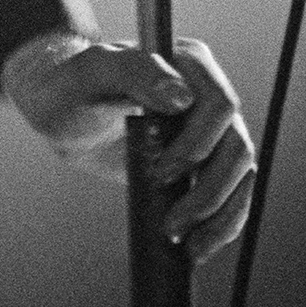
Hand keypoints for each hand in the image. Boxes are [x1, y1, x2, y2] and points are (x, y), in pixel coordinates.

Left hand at [1, 30, 255, 266]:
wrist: (64, 112)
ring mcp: (209, 129)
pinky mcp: (204, 161)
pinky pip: (233, 193)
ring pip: (241, 173)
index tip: (160, 172)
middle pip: (236, 145)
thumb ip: (132, 71)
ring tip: (186, 243)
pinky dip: (224, 223)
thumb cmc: (71, 85)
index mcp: (187, 62)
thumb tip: (181, 96)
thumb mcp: (91, 74)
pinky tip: (198, 245)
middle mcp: (205, 92)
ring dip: (220, 214)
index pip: (219, 105)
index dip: (197, 144)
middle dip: (209, 192)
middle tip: (171, 224)